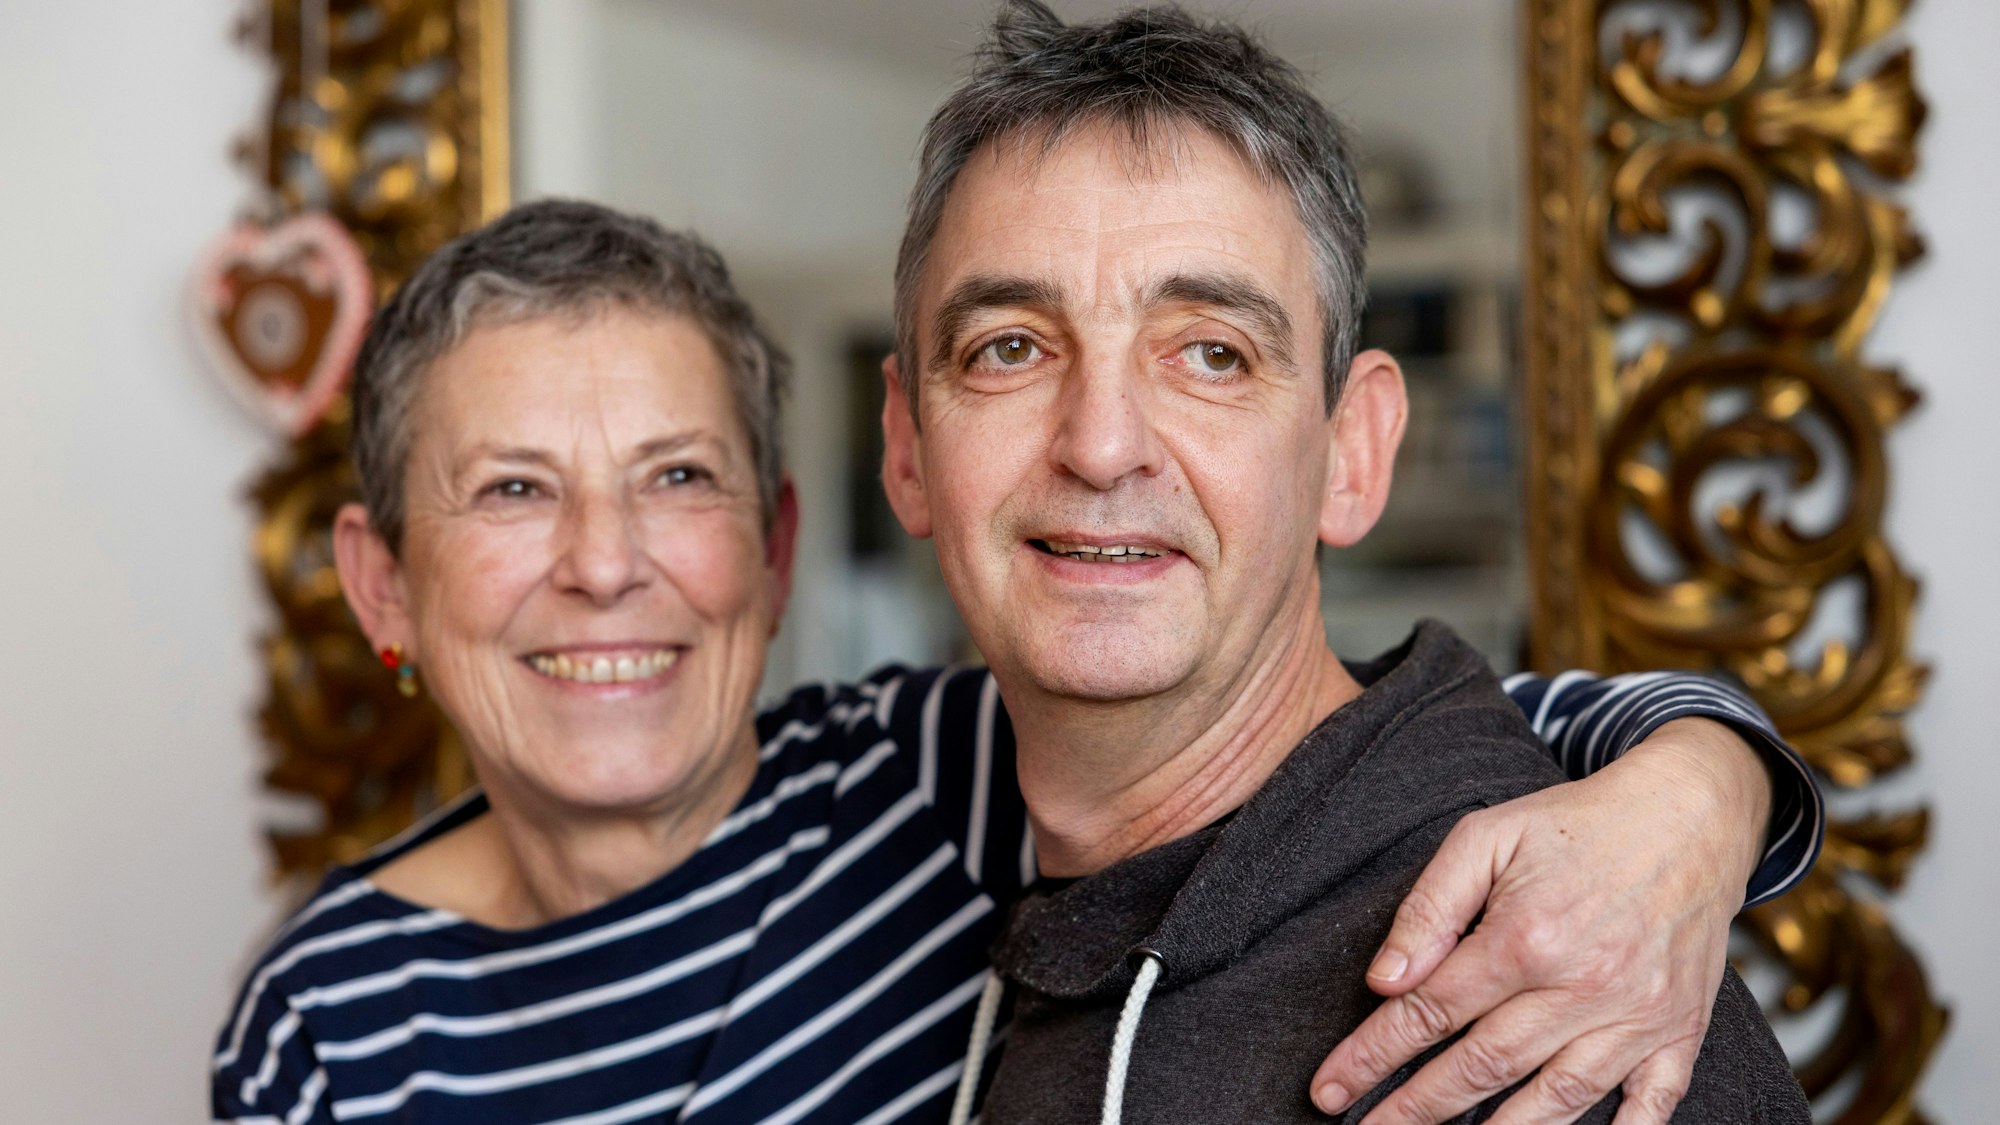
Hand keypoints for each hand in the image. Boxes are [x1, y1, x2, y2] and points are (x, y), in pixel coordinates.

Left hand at [1310, 718, 1771, 1124]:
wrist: (1690, 815)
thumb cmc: (1576, 824)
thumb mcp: (1487, 837)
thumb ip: (1430, 908)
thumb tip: (1384, 981)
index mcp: (1527, 936)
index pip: (1430, 1012)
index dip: (1372, 1057)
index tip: (1329, 1089)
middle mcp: (1582, 987)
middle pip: (1481, 1067)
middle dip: (1414, 1108)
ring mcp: (1636, 1018)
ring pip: (1554, 1101)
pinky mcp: (1678, 1034)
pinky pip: (1649, 1107)